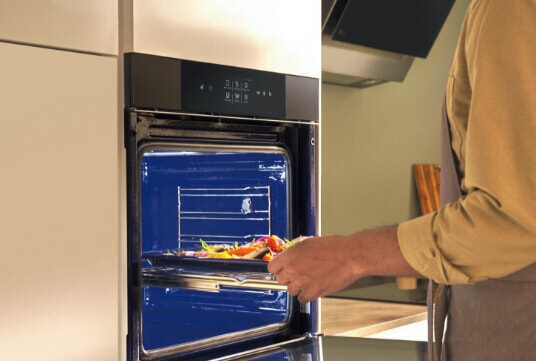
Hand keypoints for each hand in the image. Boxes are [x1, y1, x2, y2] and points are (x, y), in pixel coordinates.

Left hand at [267, 226, 419, 302]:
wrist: (351, 256)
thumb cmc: (334, 247)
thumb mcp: (309, 243)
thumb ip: (295, 253)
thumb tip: (288, 259)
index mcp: (290, 254)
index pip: (272, 268)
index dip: (279, 269)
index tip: (284, 270)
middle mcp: (293, 268)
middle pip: (281, 280)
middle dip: (289, 278)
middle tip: (301, 274)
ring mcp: (301, 281)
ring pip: (291, 290)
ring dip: (299, 287)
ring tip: (311, 280)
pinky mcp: (312, 292)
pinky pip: (302, 299)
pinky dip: (307, 295)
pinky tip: (315, 287)